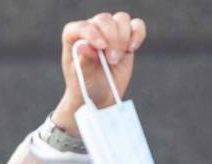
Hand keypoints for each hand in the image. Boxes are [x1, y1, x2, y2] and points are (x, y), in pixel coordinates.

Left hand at [52, 12, 147, 135]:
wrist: (98, 96)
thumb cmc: (84, 86)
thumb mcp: (81, 78)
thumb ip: (83, 62)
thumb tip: (83, 46)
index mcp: (73, 38)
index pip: (81, 26)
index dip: (91, 33)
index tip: (100, 47)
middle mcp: (91, 30)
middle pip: (103, 20)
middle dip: (111, 38)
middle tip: (111, 60)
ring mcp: (109, 32)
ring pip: (121, 19)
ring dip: (123, 38)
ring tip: (117, 59)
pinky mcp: (126, 37)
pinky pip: (136, 25)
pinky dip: (138, 34)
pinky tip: (132, 49)